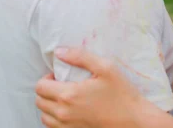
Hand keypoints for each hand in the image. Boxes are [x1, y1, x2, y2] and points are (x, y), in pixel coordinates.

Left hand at [35, 47, 153, 127]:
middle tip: (61, 84)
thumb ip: (81, 56)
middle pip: (39, 101)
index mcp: (69, 95)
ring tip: (65, 97)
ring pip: (43, 116)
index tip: (59, 75)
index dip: (46, 77)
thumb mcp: (106, 68)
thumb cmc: (122, 94)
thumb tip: (59, 52)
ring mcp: (67, 126)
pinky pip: (52, 127)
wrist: (133, 121)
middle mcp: (63, 113)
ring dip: (49, 105)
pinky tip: (69, 110)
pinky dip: (55, 118)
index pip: (40, 86)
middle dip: (46, 90)